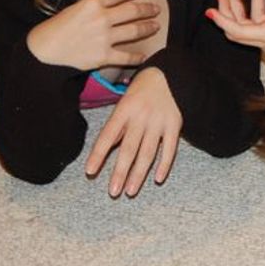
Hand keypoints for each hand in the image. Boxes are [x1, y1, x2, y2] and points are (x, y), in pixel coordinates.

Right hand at [26, 0, 159, 69]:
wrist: (44, 52)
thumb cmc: (55, 28)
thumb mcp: (74, 9)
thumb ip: (93, 6)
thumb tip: (110, 3)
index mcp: (92, 4)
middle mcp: (101, 19)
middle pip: (132, 11)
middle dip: (147, 9)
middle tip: (155, 8)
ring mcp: (104, 38)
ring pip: (134, 31)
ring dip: (147, 27)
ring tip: (155, 25)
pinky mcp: (104, 56)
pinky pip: (126, 57)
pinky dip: (137, 57)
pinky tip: (144, 56)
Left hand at [85, 67, 181, 197]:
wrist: (170, 73)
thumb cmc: (142, 90)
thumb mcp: (124, 102)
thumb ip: (117, 126)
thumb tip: (104, 151)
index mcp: (124, 110)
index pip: (108, 135)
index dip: (98, 154)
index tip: (90, 171)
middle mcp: (140, 117)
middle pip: (129, 149)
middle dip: (120, 172)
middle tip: (113, 192)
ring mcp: (158, 122)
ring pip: (147, 152)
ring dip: (139, 174)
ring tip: (131, 191)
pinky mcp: (174, 124)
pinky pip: (169, 148)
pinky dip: (164, 164)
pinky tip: (158, 178)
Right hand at [206, 0, 264, 60]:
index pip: (259, 20)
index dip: (253, 2)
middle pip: (242, 24)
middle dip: (234, 4)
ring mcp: (264, 40)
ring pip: (235, 25)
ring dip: (228, 6)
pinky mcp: (262, 35)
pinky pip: (235, 29)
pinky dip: (223, 20)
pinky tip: (214, 10)